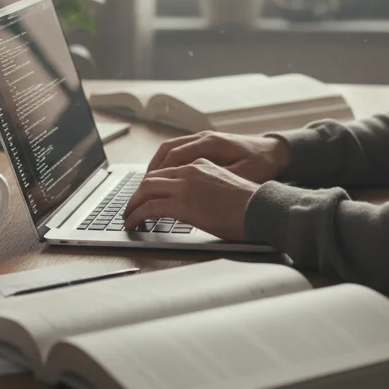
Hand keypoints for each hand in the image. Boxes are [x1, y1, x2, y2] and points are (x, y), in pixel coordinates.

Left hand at [123, 160, 259, 240]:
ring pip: (146, 189)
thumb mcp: (225, 186)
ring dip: (133, 204)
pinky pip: (149, 207)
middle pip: (151, 177)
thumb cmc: (250, 204)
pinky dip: (136, 215)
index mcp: (201, 164)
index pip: (167, 170)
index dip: (152, 184)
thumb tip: (195, 202)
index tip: (146, 195)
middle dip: (137, 193)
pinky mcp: (181, 203)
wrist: (260, 208)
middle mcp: (190, 170)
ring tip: (128, 217)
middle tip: (132, 206)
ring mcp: (184, 185)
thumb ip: (206, 188)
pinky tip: (133, 223)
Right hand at [147, 130, 289, 183]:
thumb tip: (193, 191)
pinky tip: (164, 179)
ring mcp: (204, 139)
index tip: (146, 191)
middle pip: (166, 151)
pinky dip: (167, 164)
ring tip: (147, 187)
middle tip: (140, 192)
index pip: (173, 156)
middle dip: (151, 172)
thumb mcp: (243, 175)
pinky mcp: (206, 145)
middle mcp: (203, 138)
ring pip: (169, 150)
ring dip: (157, 167)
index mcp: (210, 143)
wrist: (277, 152)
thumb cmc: (262, 164)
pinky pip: (178, 151)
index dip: (158, 174)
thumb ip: (217, 180)